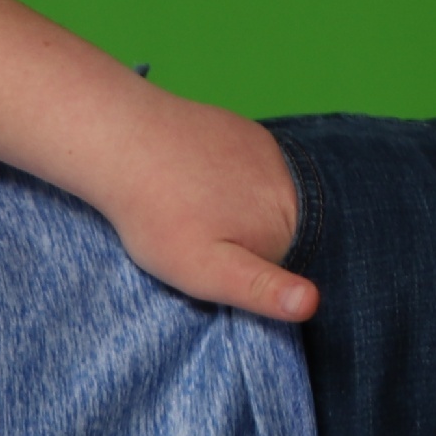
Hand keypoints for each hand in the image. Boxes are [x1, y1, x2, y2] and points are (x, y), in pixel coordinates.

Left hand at [89, 93, 312, 324]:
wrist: (123, 141)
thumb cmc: (160, 215)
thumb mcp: (205, 269)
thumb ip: (260, 288)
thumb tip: (312, 303)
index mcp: (291, 224)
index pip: (296, 264)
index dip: (260, 275)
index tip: (220, 266)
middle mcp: (293, 184)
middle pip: (286, 231)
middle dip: (253, 243)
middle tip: (202, 236)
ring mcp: (271, 151)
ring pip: (268, 200)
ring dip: (243, 211)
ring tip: (196, 212)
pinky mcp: (247, 132)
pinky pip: (251, 168)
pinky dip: (231, 180)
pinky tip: (196, 184)